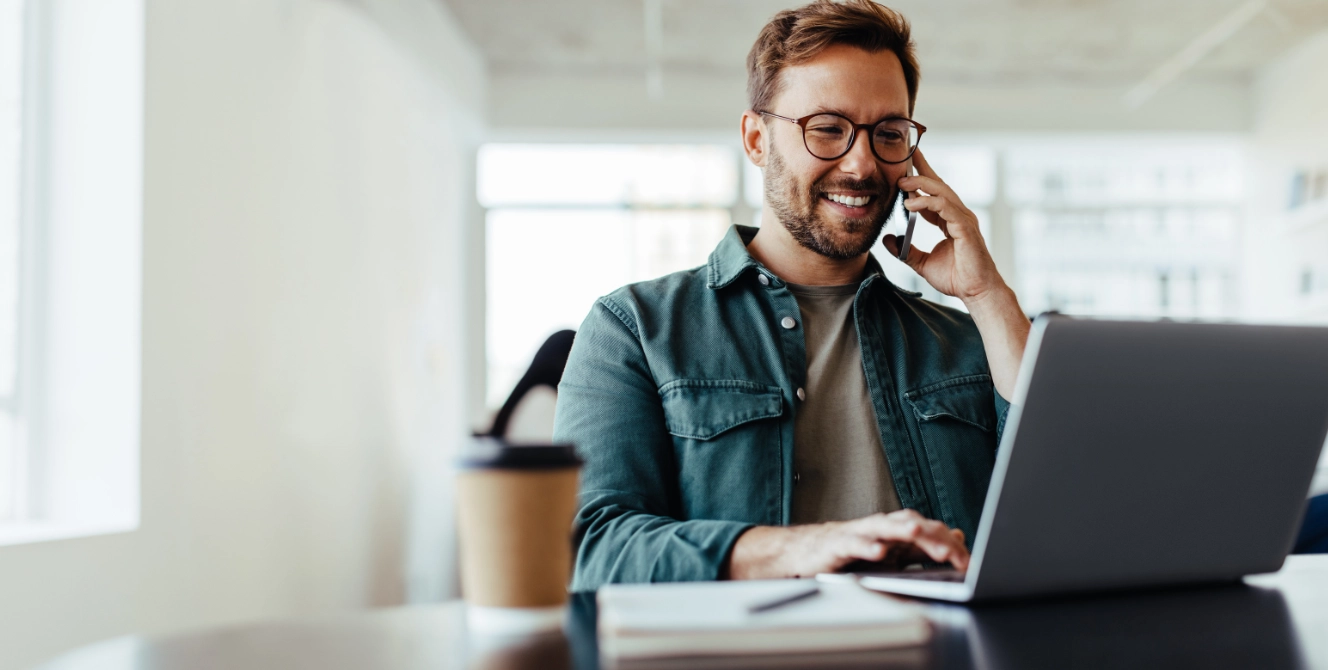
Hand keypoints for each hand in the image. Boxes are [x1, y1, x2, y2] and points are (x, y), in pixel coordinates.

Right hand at [727, 509, 969, 579]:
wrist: (807, 553)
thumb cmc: (852, 553)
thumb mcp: (894, 554)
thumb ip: (924, 547)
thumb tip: (957, 536)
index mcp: (897, 531)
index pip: (930, 532)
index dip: (949, 545)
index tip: (968, 563)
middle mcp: (881, 527)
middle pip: (911, 524)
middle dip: (932, 538)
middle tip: (953, 553)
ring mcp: (860, 533)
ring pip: (884, 527)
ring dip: (901, 530)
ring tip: (916, 533)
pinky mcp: (838, 544)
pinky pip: (854, 544)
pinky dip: (866, 547)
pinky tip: (878, 553)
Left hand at [882, 149, 1005, 303]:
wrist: (975, 292)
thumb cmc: (957, 278)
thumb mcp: (921, 263)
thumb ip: (905, 251)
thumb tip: (887, 240)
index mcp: (949, 220)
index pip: (933, 193)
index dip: (920, 178)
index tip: (905, 164)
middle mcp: (958, 215)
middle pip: (938, 185)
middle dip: (922, 169)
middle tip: (904, 159)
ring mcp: (963, 219)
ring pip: (941, 192)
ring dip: (920, 184)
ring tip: (901, 183)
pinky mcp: (965, 227)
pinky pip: (945, 207)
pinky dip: (927, 202)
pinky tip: (910, 203)